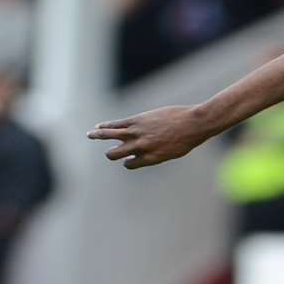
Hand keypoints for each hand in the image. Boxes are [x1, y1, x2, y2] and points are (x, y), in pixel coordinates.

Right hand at [87, 105, 213, 168]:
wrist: (194, 123)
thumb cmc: (188, 139)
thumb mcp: (173, 152)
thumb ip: (157, 153)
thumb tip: (145, 153)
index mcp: (150, 158)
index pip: (130, 164)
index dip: (128, 162)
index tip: (130, 158)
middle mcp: (140, 147)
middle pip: (114, 154)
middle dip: (111, 154)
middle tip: (111, 152)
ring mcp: (137, 133)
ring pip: (109, 136)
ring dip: (97, 135)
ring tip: (89, 135)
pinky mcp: (137, 120)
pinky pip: (116, 124)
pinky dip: (106, 125)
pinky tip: (100, 126)